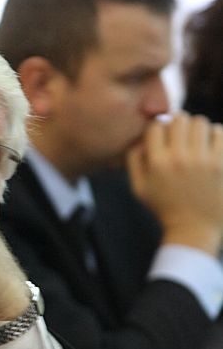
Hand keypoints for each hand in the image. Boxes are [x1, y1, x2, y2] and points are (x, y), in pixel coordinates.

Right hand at [127, 112, 222, 255]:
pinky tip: (209, 147)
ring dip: (197, 129)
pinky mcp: (220, 164)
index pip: (156, 125)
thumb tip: (142, 137)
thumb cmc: (164, 207)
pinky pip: (219, 132)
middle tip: (180, 136)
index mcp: (157, 163)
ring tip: (196, 141)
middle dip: (178, 124)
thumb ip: (134, 160)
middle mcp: (179, 158)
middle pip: (179, 118)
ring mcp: (202, 161)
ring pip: (200, 122)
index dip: (159, 127)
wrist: (193, 229)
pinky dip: (215, 135)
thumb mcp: (139, 188)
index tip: (163, 137)